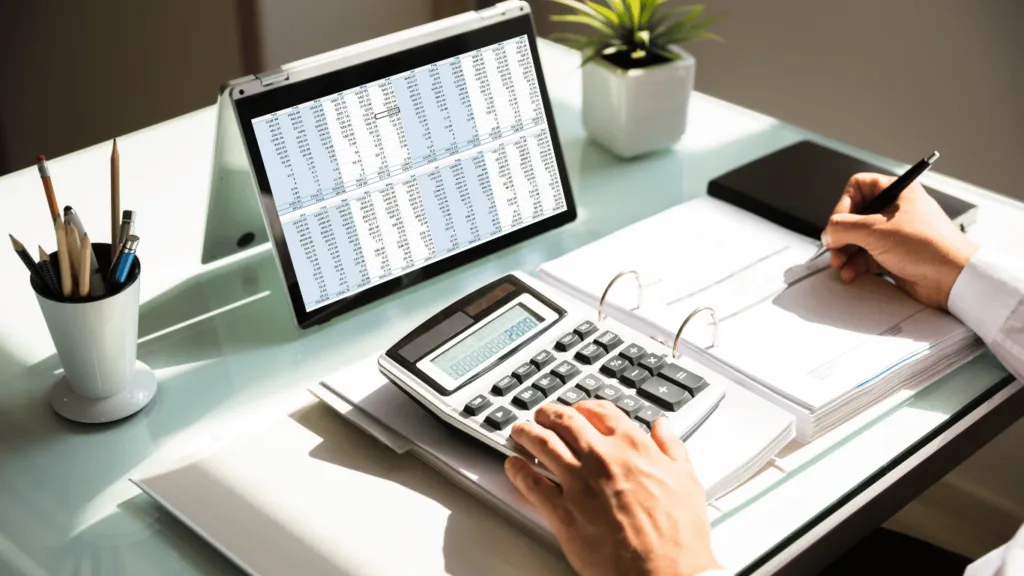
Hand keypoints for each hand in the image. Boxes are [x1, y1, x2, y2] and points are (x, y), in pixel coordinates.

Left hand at [504, 400, 718, 575]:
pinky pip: (531, 484)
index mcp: (632, 447)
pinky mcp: (562, 513)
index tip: (579, 410)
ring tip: (520, 431)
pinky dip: (517, 470)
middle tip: (542, 415)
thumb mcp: (686, 482)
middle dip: (548, 414)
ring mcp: (578, 484)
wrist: (664, 574)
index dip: (584, 407)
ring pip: (542, 445)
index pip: (600, 411)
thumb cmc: (678, 536)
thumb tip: (663, 428)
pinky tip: (513, 466)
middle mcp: (601, 459)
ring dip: (527, 433)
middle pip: (564, 421)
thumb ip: (672, 448)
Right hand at [821, 172, 978, 308]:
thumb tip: (827, 232)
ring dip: (844, 253)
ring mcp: (894, 234)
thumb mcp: (875, 231)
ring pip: (857, 238)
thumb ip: (843, 228)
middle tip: (834, 248)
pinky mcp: (893, 255)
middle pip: (853, 216)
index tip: (838, 223)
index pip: (858, 186)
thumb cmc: (928, 246)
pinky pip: (865, 256)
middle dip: (840, 235)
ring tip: (840, 264)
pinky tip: (851, 274)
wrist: (953, 279)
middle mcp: (895, 210)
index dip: (843, 204)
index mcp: (897, 192)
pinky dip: (855, 265)